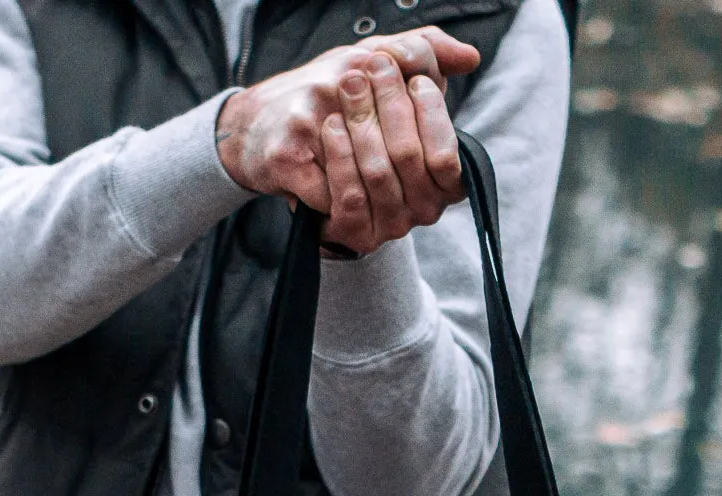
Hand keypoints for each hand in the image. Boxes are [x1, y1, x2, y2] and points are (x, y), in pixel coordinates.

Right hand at [215, 28, 478, 210]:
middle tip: (403, 191)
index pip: (427, 79)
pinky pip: (337, 202)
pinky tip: (341, 212)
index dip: (434, 117)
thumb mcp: (369, 65)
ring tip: (379, 205)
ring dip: (381, 201)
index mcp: (367, 58)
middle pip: (406, 147)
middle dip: (410, 180)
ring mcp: (313, 119)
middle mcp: (342, 80)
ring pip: (374, 177)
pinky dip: (344, 215)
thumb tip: (470, 58)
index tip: (419, 146)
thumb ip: (420, 53)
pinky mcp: (288, 159)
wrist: (251, 127)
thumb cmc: (320, 101)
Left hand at [319, 61, 464, 255]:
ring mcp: (392, 226)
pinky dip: (341, 156)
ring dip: (362, 122)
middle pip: (408, 156)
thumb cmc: (379, 125)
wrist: (331, 175)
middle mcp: (425, 210)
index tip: (414, 78)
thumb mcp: (408, 93)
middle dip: (390, 104)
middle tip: (375, 65)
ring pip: (378, 172)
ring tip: (350, 84)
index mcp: (448, 185)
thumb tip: (469, 56)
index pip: (445, 153)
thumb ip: (435, 68)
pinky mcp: (358, 234)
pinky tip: (332, 125)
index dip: (431, 113)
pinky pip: (351, 195)